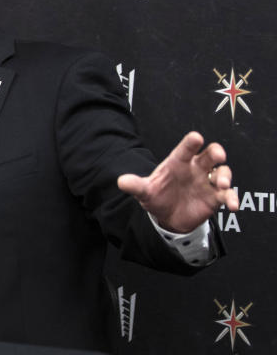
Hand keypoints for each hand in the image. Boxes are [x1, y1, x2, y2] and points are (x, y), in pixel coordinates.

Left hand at [117, 131, 238, 232]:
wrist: (166, 217)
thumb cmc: (157, 196)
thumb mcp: (145, 192)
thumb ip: (136, 185)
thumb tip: (121, 181)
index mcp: (178, 162)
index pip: (185, 149)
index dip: (191, 142)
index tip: (196, 137)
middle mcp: (195, 168)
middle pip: (209, 155)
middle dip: (215, 152)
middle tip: (218, 156)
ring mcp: (207, 182)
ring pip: (222, 172)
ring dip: (225, 176)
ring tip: (222, 185)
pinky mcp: (215, 197)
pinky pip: (228, 194)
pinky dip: (232, 198)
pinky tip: (232, 205)